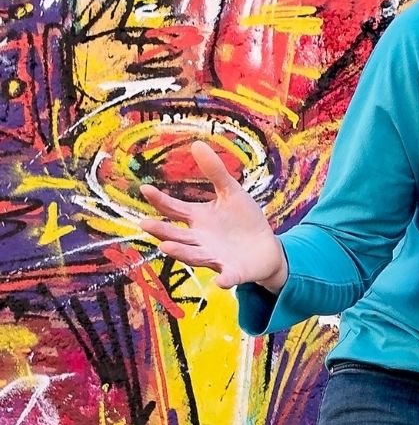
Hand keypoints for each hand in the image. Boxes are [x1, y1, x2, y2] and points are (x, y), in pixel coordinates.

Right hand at [139, 140, 286, 290]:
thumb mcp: (231, 192)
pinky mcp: (233, 271)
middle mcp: (200, 240)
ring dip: (181, 253)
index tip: (145, 189)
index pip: (174, 209)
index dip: (160, 200)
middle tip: (145, 223)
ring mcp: (215, 257)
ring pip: (194, 256)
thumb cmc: (244, 220)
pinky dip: (223, 279)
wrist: (266, 248)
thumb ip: (215, 172)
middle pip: (177, 236)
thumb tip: (197, 143)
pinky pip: (227, 276)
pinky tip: (219, 281)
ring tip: (165, 247)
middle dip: (162, 231)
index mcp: (198, 220)